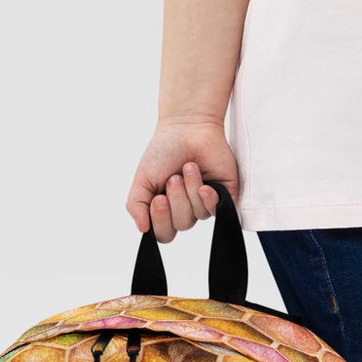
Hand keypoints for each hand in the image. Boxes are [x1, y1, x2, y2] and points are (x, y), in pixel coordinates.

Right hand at [127, 122, 238, 241]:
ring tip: (188, 168)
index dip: (161, 221)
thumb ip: (136, 205)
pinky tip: (205, 186)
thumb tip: (143, 230)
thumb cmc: (163, 151)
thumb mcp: (142, 179)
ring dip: (189, 190)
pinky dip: (208, 198)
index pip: (163, 233)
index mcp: (166, 209)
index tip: (158, 198)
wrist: (187, 127)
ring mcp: (205, 203)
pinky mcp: (224, 195)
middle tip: (173, 177)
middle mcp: (186, 209)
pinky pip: (217, 210)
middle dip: (176, 200)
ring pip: (198, 215)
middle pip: (181, 225)